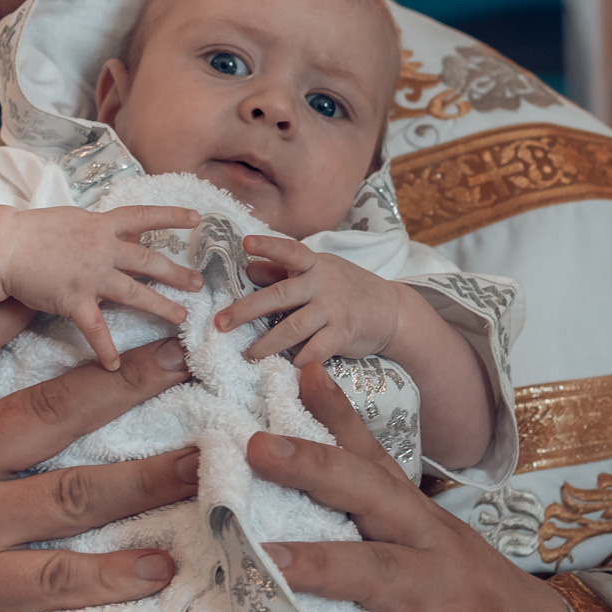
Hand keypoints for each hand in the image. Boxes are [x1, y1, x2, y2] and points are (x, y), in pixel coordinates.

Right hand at [0, 205, 201, 369]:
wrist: (4, 246)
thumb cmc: (33, 231)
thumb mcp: (73, 219)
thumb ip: (101, 228)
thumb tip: (127, 229)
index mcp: (101, 226)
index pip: (143, 216)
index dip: (171, 216)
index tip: (197, 218)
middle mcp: (102, 249)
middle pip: (148, 261)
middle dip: (176, 273)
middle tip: (199, 284)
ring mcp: (90, 276)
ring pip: (135, 293)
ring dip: (161, 306)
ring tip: (182, 318)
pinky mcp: (74, 299)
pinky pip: (95, 328)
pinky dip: (104, 348)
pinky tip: (113, 365)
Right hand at [0, 299, 199, 611]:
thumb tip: (4, 372)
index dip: (29, 305)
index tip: (90, 278)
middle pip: (52, 410)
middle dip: (126, 381)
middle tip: (187, 357)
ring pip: (73, 493)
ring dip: (149, 479)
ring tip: (204, 465)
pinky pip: (59, 577)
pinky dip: (115, 574)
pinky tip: (161, 567)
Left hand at [217, 236, 409, 365]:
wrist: (391, 310)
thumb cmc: (346, 290)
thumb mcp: (319, 274)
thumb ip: (284, 272)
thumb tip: (250, 269)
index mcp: (314, 265)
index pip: (290, 250)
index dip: (268, 246)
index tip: (246, 243)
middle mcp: (322, 284)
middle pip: (279, 295)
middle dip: (246, 310)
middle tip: (220, 323)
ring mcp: (333, 310)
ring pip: (293, 327)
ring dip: (266, 344)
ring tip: (246, 354)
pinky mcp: (343, 334)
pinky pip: (315, 350)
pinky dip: (298, 361)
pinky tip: (284, 368)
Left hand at [254, 365, 582, 611]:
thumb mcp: (437, 560)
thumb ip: (384, 542)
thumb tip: (303, 531)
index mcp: (422, 525)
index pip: (377, 462)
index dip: (338, 417)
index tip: (300, 371)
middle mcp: (435, 547)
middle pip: (373, 496)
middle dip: (315, 467)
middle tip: (259, 447)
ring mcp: (451, 598)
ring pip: (380, 572)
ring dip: (323, 564)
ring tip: (271, 562)